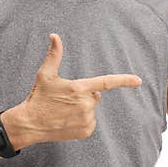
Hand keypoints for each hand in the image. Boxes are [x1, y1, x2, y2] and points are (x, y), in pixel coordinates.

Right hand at [4, 34, 141, 145]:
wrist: (30, 124)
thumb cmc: (38, 97)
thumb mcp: (45, 74)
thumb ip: (54, 55)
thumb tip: (54, 35)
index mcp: (79, 88)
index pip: (107, 82)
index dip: (124, 81)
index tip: (138, 80)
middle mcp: (86, 104)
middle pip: (95, 96)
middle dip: (85, 96)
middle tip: (66, 99)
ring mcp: (86, 119)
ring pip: (92, 110)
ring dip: (82, 109)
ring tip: (64, 111)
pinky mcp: (85, 131)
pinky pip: (90, 122)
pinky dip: (81, 121)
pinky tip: (67, 121)